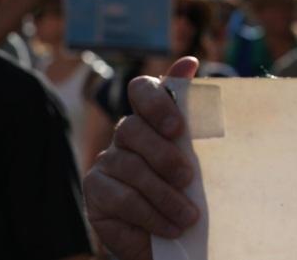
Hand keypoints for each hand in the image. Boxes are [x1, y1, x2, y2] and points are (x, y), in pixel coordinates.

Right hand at [84, 58, 200, 259]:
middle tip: (188, 178)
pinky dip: (151, 215)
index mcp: (151, 117)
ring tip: (189, 216)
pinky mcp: (96, 190)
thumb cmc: (188, 188)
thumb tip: (188, 61)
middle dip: (164, 155)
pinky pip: (121, 198)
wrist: (169, 235)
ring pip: (130, 168)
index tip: (177, 127)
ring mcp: (106, 161)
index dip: (156, 102)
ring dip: (164, 196)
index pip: (142, 89)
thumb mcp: (200, 154)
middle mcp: (126, 133)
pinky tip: (170, 227)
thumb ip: (194, 112)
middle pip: (133, 129)